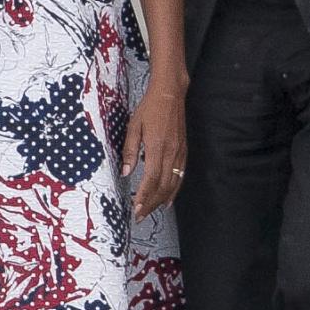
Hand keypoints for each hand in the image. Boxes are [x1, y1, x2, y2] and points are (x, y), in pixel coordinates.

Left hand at [122, 80, 185, 220]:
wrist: (170, 94)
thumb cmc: (150, 107)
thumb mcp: (134, 126)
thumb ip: (130, 150)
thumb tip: (126, 172)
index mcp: (157, 147)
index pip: (151, 180)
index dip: (144, 197)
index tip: (136, 209)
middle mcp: (171, 153)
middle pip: (163, 186)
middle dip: (152, 203)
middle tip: (141, 216)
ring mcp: (179, 152)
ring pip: (173, 183)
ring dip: (162, 200)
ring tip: (152, 211)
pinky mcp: (183, 150)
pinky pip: (180, 175)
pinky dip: (174, 190)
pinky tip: (168, 199)